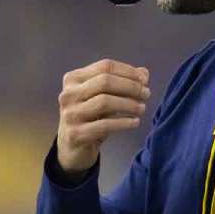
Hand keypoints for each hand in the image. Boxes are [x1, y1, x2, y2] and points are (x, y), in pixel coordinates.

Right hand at [56, 59, 150, 176]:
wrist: (72, 147)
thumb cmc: (91, 117)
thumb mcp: (104, 96)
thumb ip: (122, 82)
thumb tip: (144, 73)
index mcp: (73, 79)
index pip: (105, 66)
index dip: (128, 71)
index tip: (144, 80)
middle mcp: (68, 94)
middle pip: (105, 81)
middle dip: (130, 86)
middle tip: (146, 94)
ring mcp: (70, 114)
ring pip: (105, 102)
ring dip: (129, 104)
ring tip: (142, 108)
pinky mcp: (75, 134)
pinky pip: (104, 125)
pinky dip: (123, 122)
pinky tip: (135, 122)